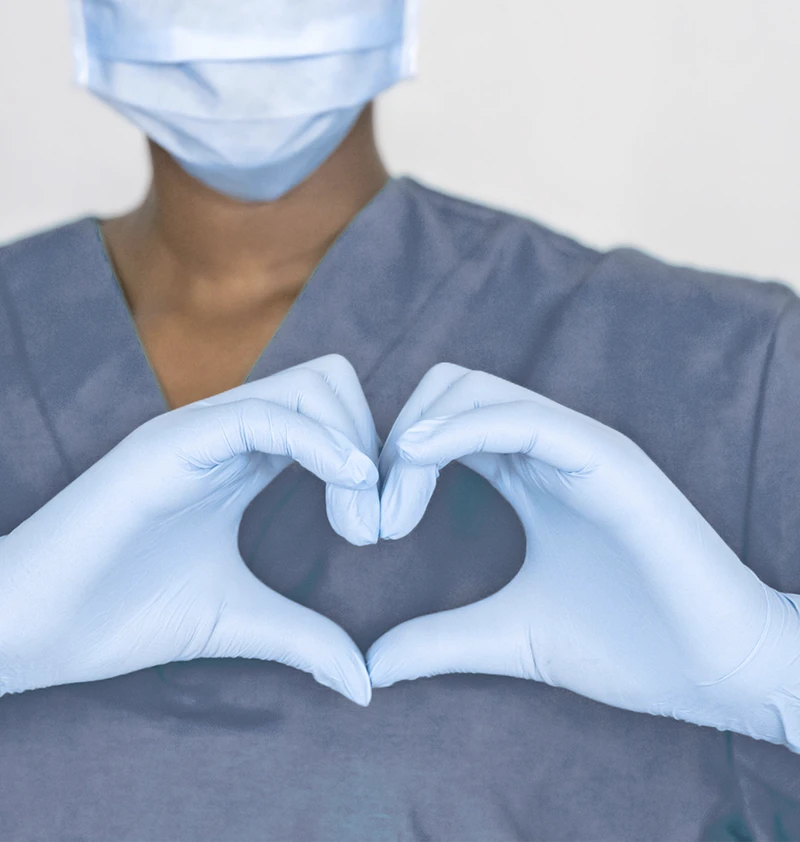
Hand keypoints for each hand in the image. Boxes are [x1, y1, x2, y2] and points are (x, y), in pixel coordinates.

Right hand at [0, 355, 378, 705]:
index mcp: (241, 460)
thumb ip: (304, 637)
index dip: (372, 461)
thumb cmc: (122, 615)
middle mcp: (225, 432)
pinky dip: (320, 444)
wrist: (30, 629)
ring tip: (359, 525)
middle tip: (376, 524)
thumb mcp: (238, 620)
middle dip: (375, 442)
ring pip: (310, 386)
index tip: (381, 530)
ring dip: (356, 444)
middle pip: (331, 384)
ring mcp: (198, 431)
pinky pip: (262, 416)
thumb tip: (365, 684)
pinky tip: (346, 490)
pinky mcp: (170, 445)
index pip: (330, 416)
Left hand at [368, 363, 799, 744]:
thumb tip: (371, 665)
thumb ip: (441, 639)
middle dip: (392, 443)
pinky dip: (459, 429)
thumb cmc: (629, 646)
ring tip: (392, 513)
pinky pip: (520, 417)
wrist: (718, 671)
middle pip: (444, 392)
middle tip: (370, 519)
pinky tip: (418, 461)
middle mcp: (548, 448)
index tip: (363, 526)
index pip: (440, 427)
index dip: (392, 463)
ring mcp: (579, 445)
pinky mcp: (607, 457)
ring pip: (472, 390)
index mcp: (527, 475)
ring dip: (415, 438)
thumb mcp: (509, 636)